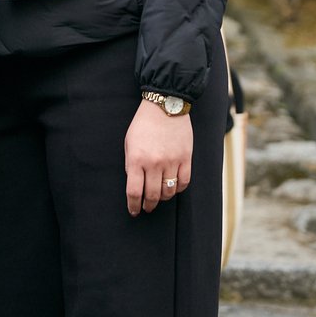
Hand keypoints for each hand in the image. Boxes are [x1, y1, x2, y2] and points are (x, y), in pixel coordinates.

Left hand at [124, 100, 192, 215]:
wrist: (165, 105)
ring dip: (163, 198)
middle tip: (147, 208)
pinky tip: (173, 187)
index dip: (133, 205)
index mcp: (136, 159)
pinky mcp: (186, 158)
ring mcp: (171, 161)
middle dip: (148, 206)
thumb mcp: (129, 142)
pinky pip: (184, 182)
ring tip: (159, 196)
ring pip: (168, 192)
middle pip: (152, 196)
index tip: (134, 211)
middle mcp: (154, 163)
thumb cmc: (144, 124)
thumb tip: (134, 184)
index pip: (134, 192)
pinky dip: (178, 189)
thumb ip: (130, 164)